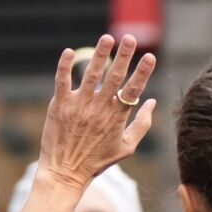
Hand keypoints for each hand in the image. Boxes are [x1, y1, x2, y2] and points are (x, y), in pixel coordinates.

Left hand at [37, 35, 156, 189]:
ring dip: (100, 55)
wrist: (65, 173)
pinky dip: (65, 66)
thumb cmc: (97, 161)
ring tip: (108, 38)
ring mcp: (78, 106)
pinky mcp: (58, 106)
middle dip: (123, 56)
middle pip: (114, 78)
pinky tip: (69, 52)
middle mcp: (98, 109)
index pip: (133, 90)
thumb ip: (142, 124)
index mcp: (116, 117)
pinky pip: (62, 82)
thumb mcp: (126, 147)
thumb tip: (153, 101)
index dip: (142, 72)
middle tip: (130, 38)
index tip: (150, 56)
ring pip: (91, 75)